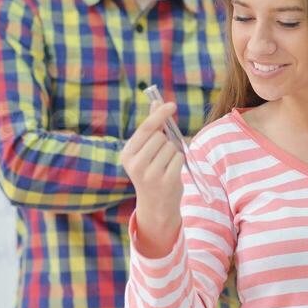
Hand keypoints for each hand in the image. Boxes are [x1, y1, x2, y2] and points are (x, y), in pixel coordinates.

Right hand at [120, 102, 183, 255]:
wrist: (156, 205)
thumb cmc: (152, 172)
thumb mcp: (147, 151)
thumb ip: (152, 128)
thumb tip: (156, 102)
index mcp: (127, 154)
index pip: (146, 129)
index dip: (159, 115)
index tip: (171, 105)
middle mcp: (136, 164)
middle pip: (160, 137)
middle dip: (166, 141)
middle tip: (161, 156)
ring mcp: (150, 174)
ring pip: (171, 147)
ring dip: (173, 152)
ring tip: (166, 165)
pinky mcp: (166, 181)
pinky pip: (179, 157)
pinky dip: (179, 160)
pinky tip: (172, 171)